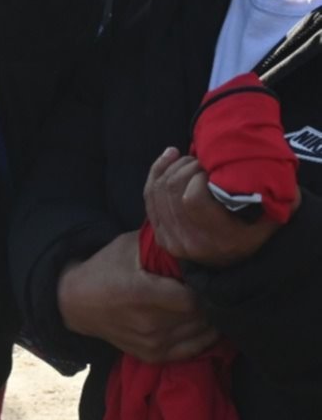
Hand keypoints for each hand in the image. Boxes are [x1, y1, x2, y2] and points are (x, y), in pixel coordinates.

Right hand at [58, 230, 217, 362]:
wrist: (77, 302)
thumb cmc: (105, 269)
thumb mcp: (128, 247)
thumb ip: (161, 246)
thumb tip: (193, 240)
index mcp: (141, 294)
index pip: (193, 299)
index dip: (203, 288)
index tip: (202, 276)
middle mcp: (148, 324)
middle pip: (200, 316)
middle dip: (208, 301)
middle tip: (206, 288)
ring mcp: (151, 343)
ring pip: (201, 333)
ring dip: (207, 318)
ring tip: (203, 303)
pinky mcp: (153, 355)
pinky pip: (193, 349)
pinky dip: (203, 336)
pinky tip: (202, 322)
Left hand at [144, 148, 289, 267]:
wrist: (231, 263)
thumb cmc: (252, 234)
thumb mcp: (267, 222)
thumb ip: (270, 202)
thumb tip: (268, 179)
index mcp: (216, 240)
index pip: (192, 199)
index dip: (198, 177)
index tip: (211, 168)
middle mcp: (189, 243)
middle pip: (171, 191)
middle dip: (185, 167)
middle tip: (201, 160)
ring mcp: (170, 240)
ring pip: (158, 191)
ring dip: (172, 167)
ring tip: (189, 159)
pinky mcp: (159, 234)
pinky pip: (149, 197)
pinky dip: (156, 172)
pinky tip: (170, 156)